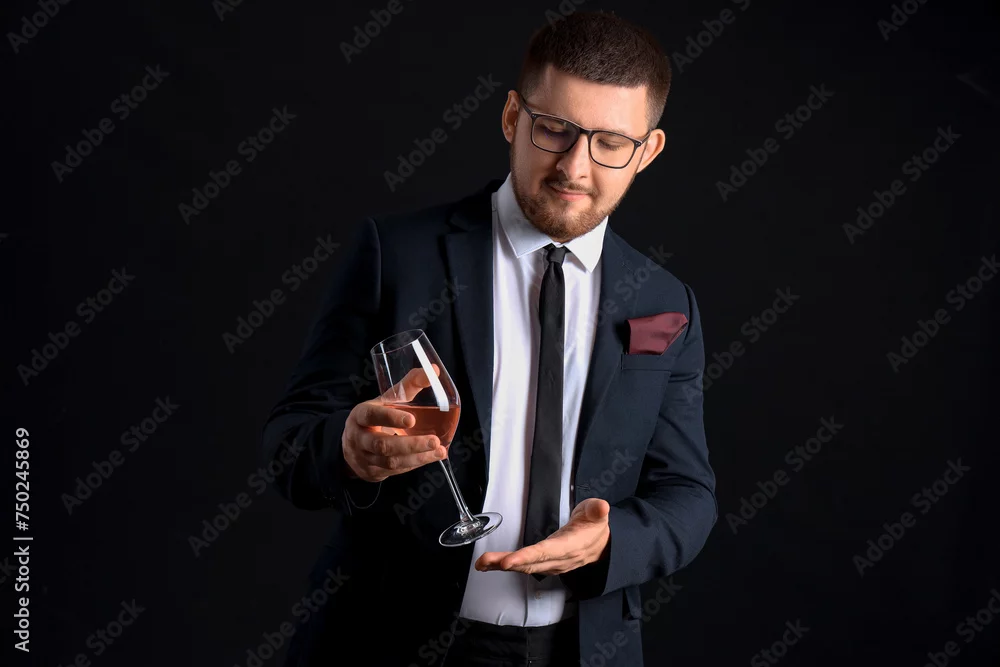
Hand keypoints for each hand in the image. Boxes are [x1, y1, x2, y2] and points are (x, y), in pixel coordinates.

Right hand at [342, 364, 446, 482]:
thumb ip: (409, 384)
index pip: (371, 416)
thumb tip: (434, 370)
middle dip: (410, 444)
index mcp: (360, 415)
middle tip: (434, 440)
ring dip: (417, 457)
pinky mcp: (372, 472)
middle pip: (382, 445)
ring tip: (439, 450)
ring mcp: (364, 458)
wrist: (353, 443)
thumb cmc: (377, 416)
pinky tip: (430, 457)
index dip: (390, 418)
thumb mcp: (387, 399)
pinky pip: (394, 471)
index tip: (412, 419)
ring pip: (390, 462)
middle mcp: (358, 438)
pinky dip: (414, 465)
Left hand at [475, 499, 610, 575]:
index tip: (509, 560)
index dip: (527, 557)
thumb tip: (601, 506)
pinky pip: (524, 567)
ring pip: (524, 567)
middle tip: (485, 561)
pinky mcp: (544, 565)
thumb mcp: (597, 513)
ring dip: (502, 566)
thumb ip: (596, 510)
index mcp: (570, 546)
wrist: (601, 545)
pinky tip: (491, 565)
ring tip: (482, 563)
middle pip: (530, 563)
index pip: (546, 552)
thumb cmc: (594, 526)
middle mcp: (559, 559)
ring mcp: (551, 564)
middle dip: (506, 563)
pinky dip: (507, 567)